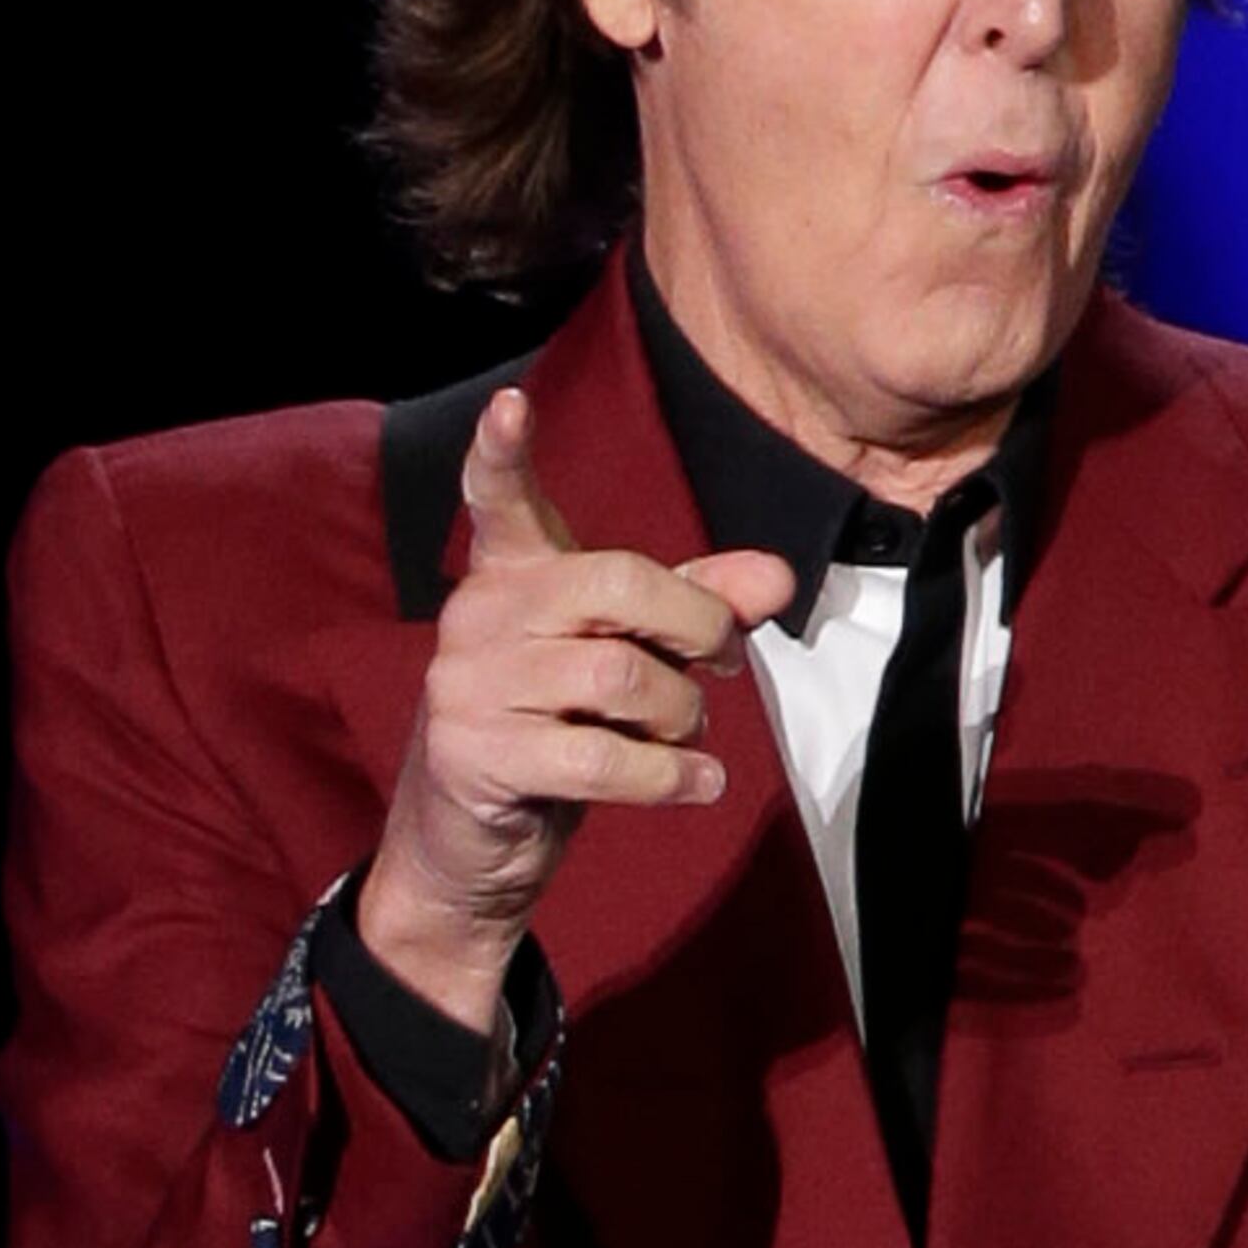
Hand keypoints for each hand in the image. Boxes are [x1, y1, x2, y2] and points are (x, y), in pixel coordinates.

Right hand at [358, 387, 797, 1035]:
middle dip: (697, 627)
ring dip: (682, 716)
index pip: (497, 500)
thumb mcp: (625, 657)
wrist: (470, 842)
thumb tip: (778, 578)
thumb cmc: (556, 728)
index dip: (502, 453)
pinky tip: (699, 785)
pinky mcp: (478, 755)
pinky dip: (671, 776)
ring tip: (688, 736)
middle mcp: (479, 615)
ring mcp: (470, 685)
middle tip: (723, 664)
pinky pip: (602, 758)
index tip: (509, 405)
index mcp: (509, 574)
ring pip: (621, 679)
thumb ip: (696, 607)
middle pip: (619, 586)